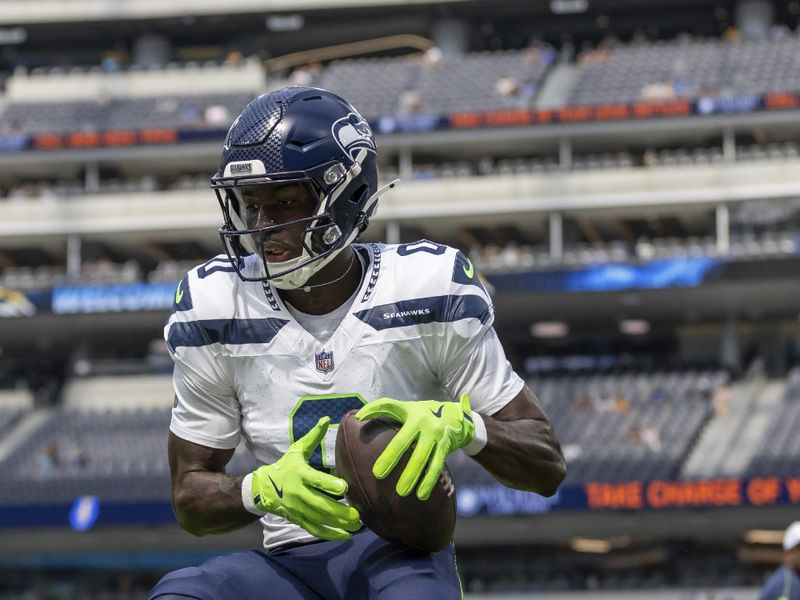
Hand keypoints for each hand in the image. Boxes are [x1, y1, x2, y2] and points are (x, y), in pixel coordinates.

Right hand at [250, 416, 360, 540]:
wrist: (263, 488)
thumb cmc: (285, 466)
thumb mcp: (297, 450)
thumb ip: (313, 437)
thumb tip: (326, 419)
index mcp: (300, 474)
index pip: (315, 480)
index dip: (329, 484)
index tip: (344, 488)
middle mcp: (299, 493)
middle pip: (320, 505)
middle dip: (339, 511)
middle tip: (357, 514)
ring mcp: (298, 509)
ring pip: (319, 520)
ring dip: (338, 524)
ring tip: (356, 526)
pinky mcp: (298, 519)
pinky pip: (314, 529)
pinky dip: (329, 534)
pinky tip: (345, 536)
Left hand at [355, 394, 474, 500]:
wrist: (457, 415)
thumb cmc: (424, 413)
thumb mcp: (406, 408)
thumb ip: (384, 409)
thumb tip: (358, 418)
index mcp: (410, 412)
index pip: (388, 406)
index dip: (374, 410)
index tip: (359, 420)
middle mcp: (423, 422)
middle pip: (403, 441)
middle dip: (391, 458)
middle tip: (378, 475)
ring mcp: (435, 435)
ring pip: (422, 457)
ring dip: (412, 475)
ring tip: (402, 492)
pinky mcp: (446, 447)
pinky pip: (436, 466)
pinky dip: (429, 481)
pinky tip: (422, 495)